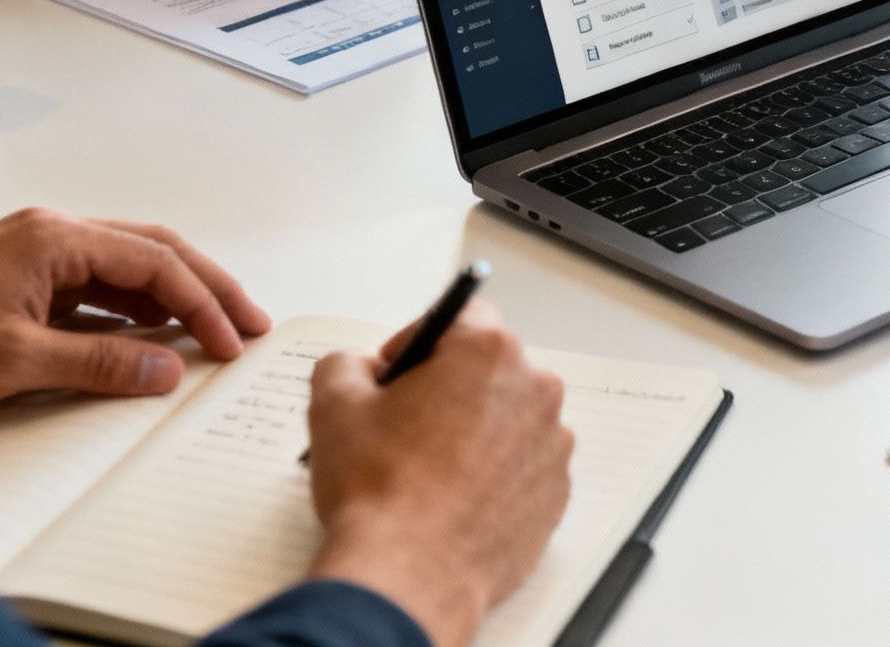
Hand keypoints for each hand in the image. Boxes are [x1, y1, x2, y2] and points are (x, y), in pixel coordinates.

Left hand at [0, 208, 270, 407]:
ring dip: (175, 296)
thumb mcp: (14, 360)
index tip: (231, 341)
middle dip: (209, 286)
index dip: (203, 303)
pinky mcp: (24, 279)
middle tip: (250, 322)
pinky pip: (98, 285)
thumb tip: (166, 368)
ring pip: (130, 265)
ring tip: (214, 328)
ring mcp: (38, 254)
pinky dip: (135, 307)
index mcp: (55, 239)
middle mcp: (53, 234)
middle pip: (155, 250)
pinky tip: (151, 333)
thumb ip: (99, 362)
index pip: (155, 263)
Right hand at [306, 303, 573, 646]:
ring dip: (475, 431)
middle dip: (449, 387)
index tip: (396, 372)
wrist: (409, 574)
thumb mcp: (333, 404)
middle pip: (489, 369)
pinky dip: (495, 475)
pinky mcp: (556, 492)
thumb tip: (359, 365)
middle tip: (406, 425)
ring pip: (509, 419)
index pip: (463, 315)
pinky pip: (524, 467)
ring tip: (429, 470)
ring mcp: (552, 444)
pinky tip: (454, 499)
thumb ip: (346, 363)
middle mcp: (534, 390)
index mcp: (488, 352)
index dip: (422, 339)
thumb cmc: (378, 487)